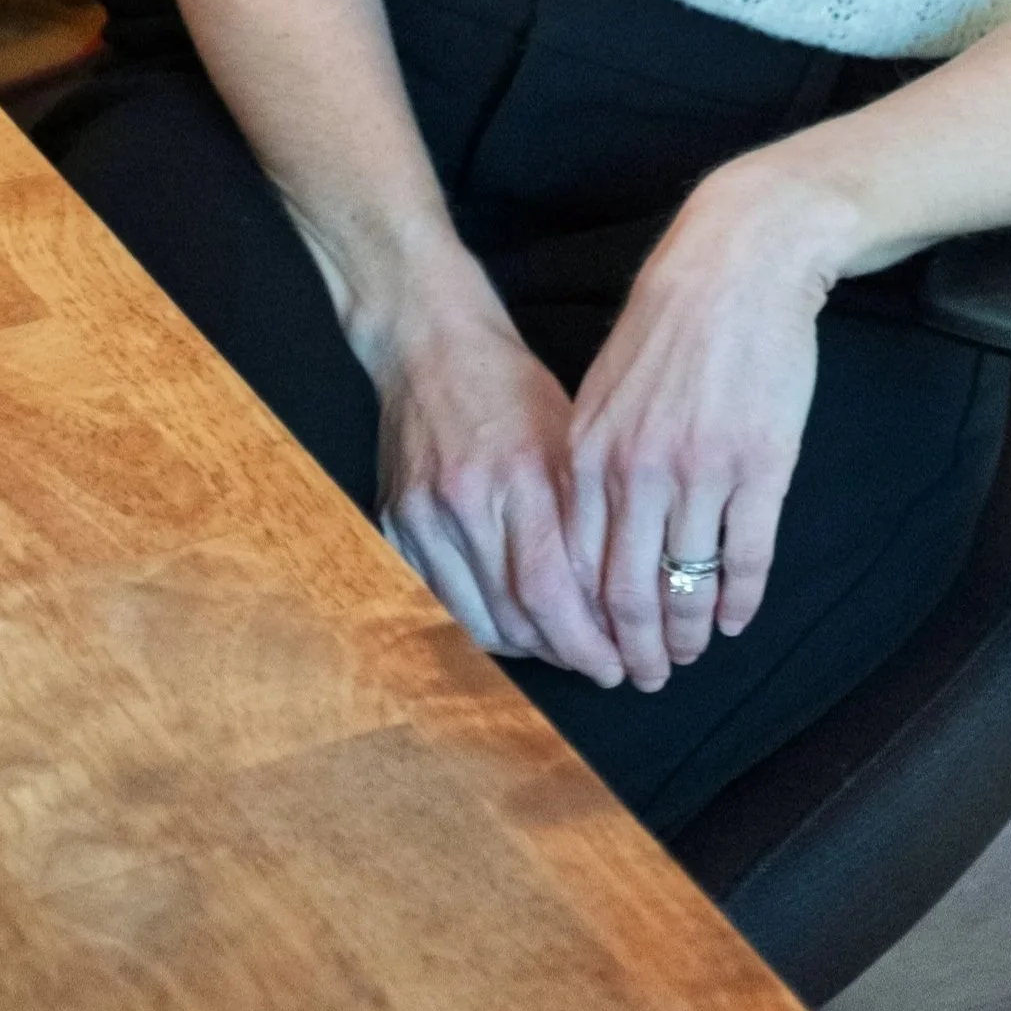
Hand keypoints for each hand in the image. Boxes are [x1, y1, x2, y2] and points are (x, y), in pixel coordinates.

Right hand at [375, 290, 624, 684]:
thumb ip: (587, 514)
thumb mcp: (567, 433)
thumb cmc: (509, 384)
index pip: (550, 588)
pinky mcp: (392, 524)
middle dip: (563, 653)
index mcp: (516, 472)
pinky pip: (435, 601)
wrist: (427, 344)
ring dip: (523, 648)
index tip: (618, 664)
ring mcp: (419, 516)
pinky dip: (477, 624)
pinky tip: (512, 625)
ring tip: (561, 650)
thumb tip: (618, 599)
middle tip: (602, 666)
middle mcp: (462, 500)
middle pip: (513, 614)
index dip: (585, 641)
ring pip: (472, 619)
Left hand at [566, 162, 854, 690]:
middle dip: (635, 648)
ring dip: (689, 633)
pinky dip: (739, 600)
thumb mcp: (606, 387)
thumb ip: (593, 461)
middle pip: (627, 591)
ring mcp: (701, 473)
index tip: (595, 650)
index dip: (586, 621)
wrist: (740, 262)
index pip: (575, 564)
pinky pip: (746, 559)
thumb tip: (584, 536)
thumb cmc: (672, 321)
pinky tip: (736, 619)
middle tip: (645, 678)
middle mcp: (637, 470)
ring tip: (691, 654)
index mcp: (590, 450)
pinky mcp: (761, 467)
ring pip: (687, 585)